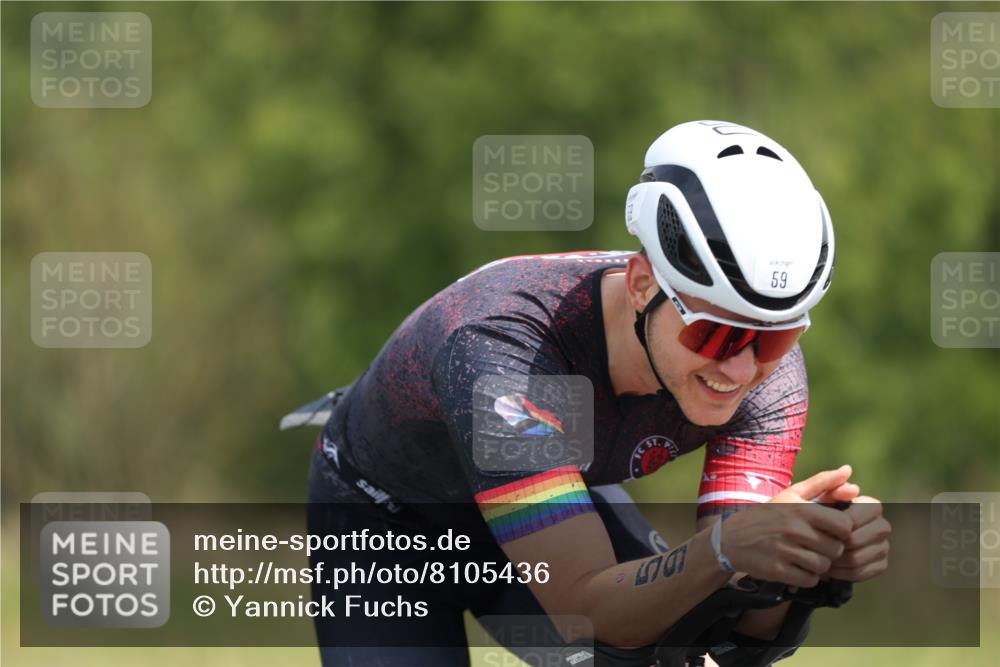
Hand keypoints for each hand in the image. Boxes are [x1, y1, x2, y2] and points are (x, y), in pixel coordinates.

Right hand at [721, 466, 854, 587]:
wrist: (731, 538)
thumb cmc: (769, 514)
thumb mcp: (792, 494)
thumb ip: (823, 483)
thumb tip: (848, 470)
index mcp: (800, 509)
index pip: (844, 526)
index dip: (842, 531)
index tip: (831, 530)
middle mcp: (793, 529)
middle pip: (836, 549)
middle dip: (830, 549)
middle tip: (816, 545)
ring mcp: (784, 551)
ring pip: (823, 566)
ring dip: (819, 564)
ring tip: (806, 555)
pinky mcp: (777, 570)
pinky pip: (809, 580)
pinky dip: (807, 576)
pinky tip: (797, 566)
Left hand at [826, 495, 890, 581]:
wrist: (820, 538)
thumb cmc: (819, 514)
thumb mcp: (821, 498)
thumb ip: (832, 488)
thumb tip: (852, 482)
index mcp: (872, 506)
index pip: (858, 517)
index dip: (840, 524)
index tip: (824, 527)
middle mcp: (882, 526)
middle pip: (856, 540)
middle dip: (834, 544)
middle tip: (818, 546)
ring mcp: (883, 547)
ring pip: (856, 559)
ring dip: (834, 560)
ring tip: (820, 556)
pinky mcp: (881, 565)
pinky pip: (860, 573)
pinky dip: (841, 573)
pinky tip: (829, 568)